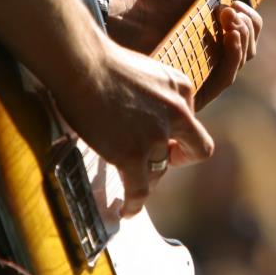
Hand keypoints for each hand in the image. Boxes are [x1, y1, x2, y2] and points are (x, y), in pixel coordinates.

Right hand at [53, 37, 214, 216]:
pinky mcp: (132, 154)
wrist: (82, 65)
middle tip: (153, 159)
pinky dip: (134, 204)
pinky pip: (140, 189)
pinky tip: (126, 210)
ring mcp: (156, 135)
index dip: (179, 134)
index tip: (164, 139)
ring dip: (146, 175)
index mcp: (183, 89)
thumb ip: (161, 95)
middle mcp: (177, 112)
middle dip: (176, 158)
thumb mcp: (150, 71)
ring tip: (129, 178)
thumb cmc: (105, 64)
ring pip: (160, 170)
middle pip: (193, 150)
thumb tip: (154, 118)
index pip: (191, 121)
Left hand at [102, 0, 275, 107]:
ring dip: (243, 36)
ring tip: (226, 18)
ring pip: (242, 59)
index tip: (236, 2)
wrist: (128, 20)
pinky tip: (228, 36)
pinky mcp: (197, 87)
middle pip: (250, 45)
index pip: (250, 29)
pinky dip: (234, 54)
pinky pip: (227, 76)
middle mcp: (213, 50)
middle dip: (248, 24)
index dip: (251, 16)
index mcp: (216, 28)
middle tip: (227, 10)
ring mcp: (205, 69)